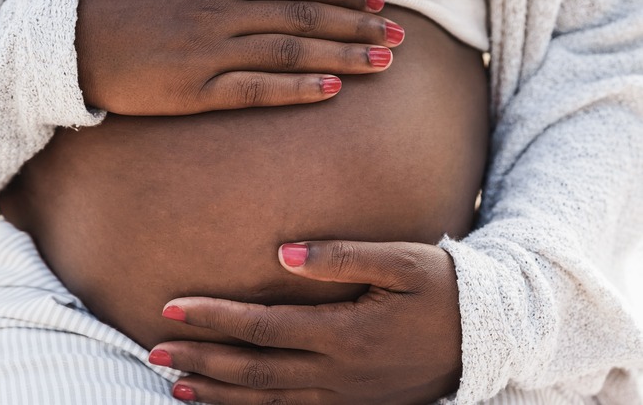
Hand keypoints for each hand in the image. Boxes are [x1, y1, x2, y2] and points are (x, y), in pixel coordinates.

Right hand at [76, 0, 404, 114]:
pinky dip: (297, 87)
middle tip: (399, 35)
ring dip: (343, 54)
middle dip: (358, 23)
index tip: (379, 2)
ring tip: (384, 62)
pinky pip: (257, 88)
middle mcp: (221, 6)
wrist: (67, 41)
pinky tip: (332, 89)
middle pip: (305, 15)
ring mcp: (210, 49)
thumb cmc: (117, 1)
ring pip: (291, 49)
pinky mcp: (196, 89)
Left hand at [150, 241, 461, 403]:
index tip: (172, 306)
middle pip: (253, 370)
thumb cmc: (443, 289)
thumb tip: (282, 253)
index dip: (214, 317)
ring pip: (267, 401)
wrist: (488, 337)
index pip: (262, 327)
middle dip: (200, 359)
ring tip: (174, 384)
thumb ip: (341, 258)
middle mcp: (338, 373)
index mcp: (345, 333)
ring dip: (217, 393)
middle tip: (154, 351)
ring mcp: (345, 397)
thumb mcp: (401, 261)